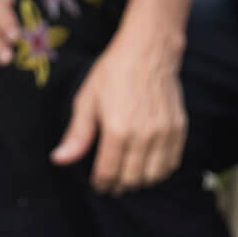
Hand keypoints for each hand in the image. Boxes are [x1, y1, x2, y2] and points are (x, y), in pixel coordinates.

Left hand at [50, 27, 186, 192]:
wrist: (149, 50)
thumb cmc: (114, 73)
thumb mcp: (87, 101)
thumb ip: (77, 136)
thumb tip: (58, 160)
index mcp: (117, 129)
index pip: (108, 174)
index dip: (101, 184)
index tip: (98, 184)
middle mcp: (143, 134)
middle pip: (131, 179)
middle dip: (119, 185)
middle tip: (112, 182)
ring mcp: (164, 132)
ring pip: (153, 176)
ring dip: (139, 181)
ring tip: (129, 175)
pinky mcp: (179, 128)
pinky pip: (171, 163)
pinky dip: (159, 171)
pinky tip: (147, 165)